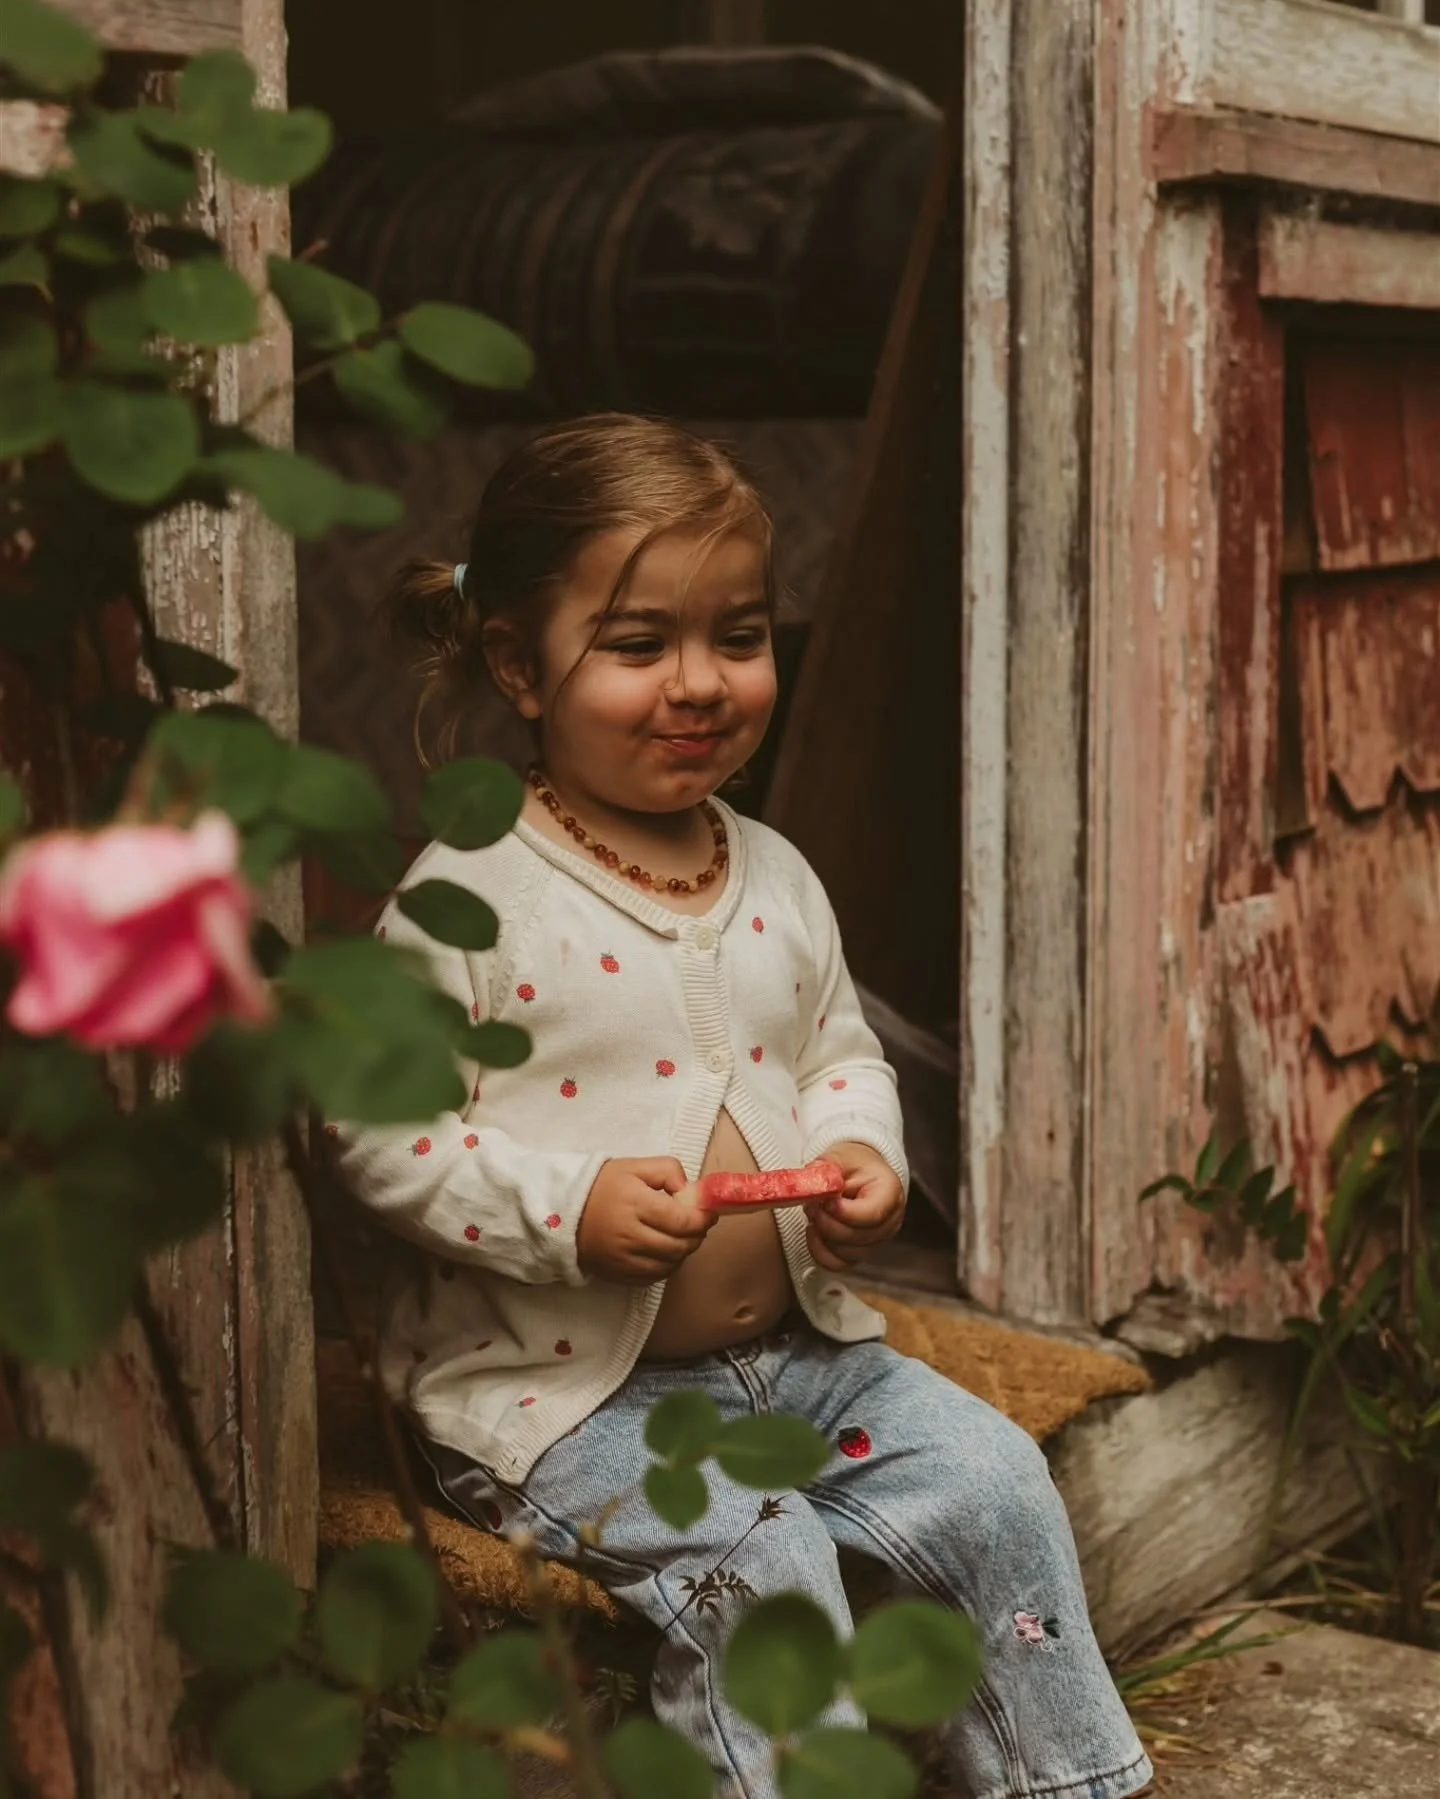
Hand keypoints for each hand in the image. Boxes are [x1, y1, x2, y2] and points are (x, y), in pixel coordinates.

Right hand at [577, 1157, 713, 1284]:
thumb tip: (690, 1191)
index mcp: (634, 1203)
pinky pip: (654, 1278)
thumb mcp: (633, 1166)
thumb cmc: (602, 1186)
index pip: (681, 1220)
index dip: (702, 1219)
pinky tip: (666, 1252)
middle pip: (679, 1245)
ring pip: (670, 1264)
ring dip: (684, 1252)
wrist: (563, 1211)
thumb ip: (667, 1170)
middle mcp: (629, 1234)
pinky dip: (667, 1267)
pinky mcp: (618, 1274)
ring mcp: (622, 1258)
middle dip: (697, 1236)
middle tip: (698, 1225)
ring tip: (683, 1237)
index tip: (709, 1213)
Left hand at [805, 1142, 904, 1271]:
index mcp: (890, 1193)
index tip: (823, 1202)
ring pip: (846, 1253)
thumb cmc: (853, 1166)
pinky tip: (814, 1232)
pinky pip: (838, 1264)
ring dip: (823, 1236)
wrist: (859, 1174)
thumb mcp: (839, 1157)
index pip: (871, 1214)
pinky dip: (820, 1252)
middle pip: (857, 1236)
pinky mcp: (861, 1252)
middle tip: (812, 1204)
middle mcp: (890, 1221)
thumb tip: (813, 1182)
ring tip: (815, 1213)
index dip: (842, 1212)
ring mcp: (878, 1240)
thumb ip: (826, 1168)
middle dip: (827, 1222)